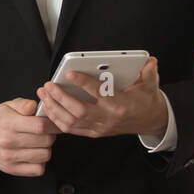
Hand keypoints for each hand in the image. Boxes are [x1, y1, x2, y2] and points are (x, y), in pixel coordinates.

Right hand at [0, 98, 59, 176]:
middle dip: (51, 136)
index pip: (40, 126)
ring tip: (40, 143)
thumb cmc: (1, 120)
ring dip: (46, 149)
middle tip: (46, 133)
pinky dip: (41, 162)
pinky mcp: (11, 169)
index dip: (53, 125)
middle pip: (45, 141)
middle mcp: (6, 141)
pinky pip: (38, 169)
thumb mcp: (9, 106)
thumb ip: (24, 104)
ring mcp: (8, 157)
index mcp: (8, 123)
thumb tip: (34, 106)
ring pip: (44, 156)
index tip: (55, 124)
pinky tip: (35, 154)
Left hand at [37, 56, 167, 139]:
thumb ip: (148, 73)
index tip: (69, 73)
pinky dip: (57, 119)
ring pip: (71, 122)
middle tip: (48, 85)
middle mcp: (108, 119)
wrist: (150, 121)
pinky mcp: (94, 133)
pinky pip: (71, 129)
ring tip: (44, 94)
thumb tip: (150, 59)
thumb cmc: (146, 101)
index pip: (99, 94)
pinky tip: (48, 107)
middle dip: (60, 98)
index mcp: (120, 105)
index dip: (83, 83)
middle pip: (79, 111)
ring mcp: (99, 128)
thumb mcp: (150, 85)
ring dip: (54, 108)